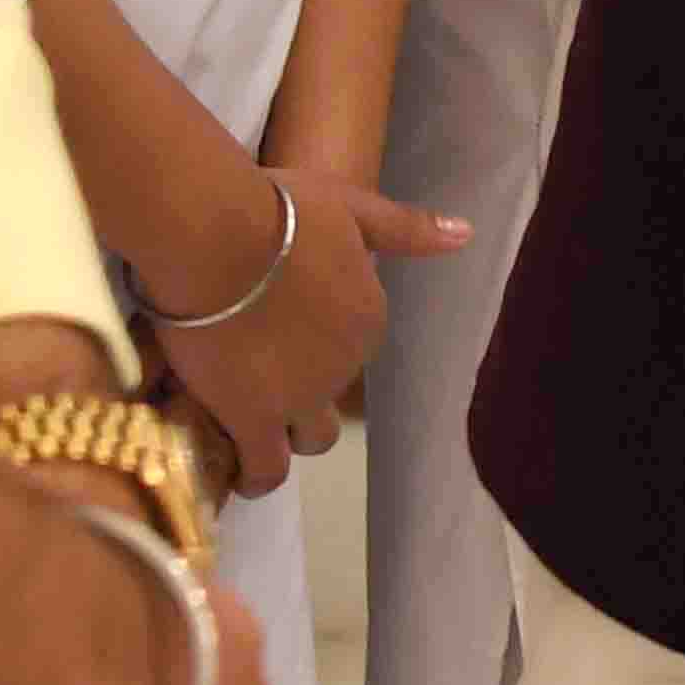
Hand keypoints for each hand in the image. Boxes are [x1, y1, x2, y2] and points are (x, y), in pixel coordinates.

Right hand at [149, 171, 464, 492]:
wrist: (219, 239)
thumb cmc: (278, 213)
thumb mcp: (353, 207)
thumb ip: (405, 229)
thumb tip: (465, 234)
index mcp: (368, 315)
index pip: (349, 344)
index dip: (314, 344)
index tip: (280, 338)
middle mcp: (347, 362)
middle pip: (333, 394)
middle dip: (306, 396)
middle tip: (262, 385)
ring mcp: (304, 395)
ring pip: (311, 439)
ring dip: (287, 439)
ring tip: (253, 435)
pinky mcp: (255, 419)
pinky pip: (267, 467)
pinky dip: (257, 476)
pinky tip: (241, 477)